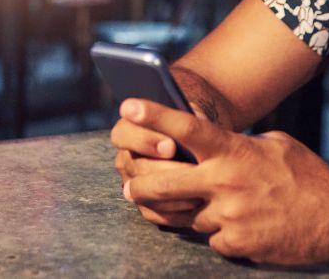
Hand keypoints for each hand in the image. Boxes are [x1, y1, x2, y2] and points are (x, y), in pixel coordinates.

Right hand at [110, 104, 203, 227]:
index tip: (172, 146)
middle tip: (190, 172)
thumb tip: (183, 129)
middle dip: (163, 170)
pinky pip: (152, 212)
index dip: (145, 141)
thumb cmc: (195, 125)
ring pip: (142, 192)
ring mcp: (131, 182)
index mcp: (130, 129)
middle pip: (135, 166)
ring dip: (172, 193)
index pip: (123, 134)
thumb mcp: (190, 115)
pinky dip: (175, 210)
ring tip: (199, 190)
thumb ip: (180, 120)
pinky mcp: (143, 203)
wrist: (206, 146)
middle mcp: (126, 156)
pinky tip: (196, 204)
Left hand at [120, 98, 328, 265]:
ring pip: (186, 217)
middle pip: (161, 184)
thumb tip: (217, 146)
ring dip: (190, 213)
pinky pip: (210, 239)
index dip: (153, 115)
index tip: (127, 105)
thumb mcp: (276, 145)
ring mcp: (229, 216)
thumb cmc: (307, 177)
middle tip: (129, 187)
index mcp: (234, 151)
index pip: (185, 128)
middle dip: (138, 186)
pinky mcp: (236, 244)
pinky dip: (219, 233)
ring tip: (202, 206)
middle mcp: (225, 182)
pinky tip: (239, 226)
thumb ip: (241, 144)